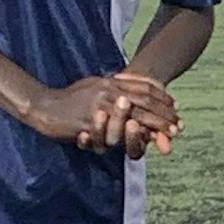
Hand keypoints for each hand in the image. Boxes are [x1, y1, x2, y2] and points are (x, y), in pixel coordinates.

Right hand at [30, 72, 179, 149]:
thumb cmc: (68, 98)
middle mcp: (108, 91)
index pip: (142, 88)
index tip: (176, 107)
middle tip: (180, 125)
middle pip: (144, 101)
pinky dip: (131, 135)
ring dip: (154, 125)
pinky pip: (115, 130)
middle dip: (164, 113)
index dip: (162, 97)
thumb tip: (127, 87)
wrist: (43, 106)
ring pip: (134, 115)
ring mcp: (100, 105)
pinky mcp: (90, 121)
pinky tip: (144, 140)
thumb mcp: (94, 85)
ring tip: (169, 134)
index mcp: (110, 83)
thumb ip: (112, 86)